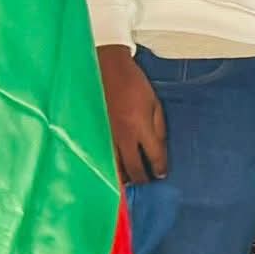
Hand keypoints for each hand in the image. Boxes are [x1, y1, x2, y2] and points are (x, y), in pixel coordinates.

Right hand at [99, 46, 167, 184]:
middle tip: (147, 182)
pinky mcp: (93, 135)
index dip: (159, 168)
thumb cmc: (134, 85)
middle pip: (133, 167)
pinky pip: (102, 157)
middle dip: (141, 178)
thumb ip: (158, 127)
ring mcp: (106, 137)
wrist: (106, 70)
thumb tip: (160, 149)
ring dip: (123, 178)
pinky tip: (112, 173)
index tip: (161, 175)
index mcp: (140, 127)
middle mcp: (122, 136)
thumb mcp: (154, 103)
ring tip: (130, 183)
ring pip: (114, 167)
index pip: (153, 155)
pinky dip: (108, 168)